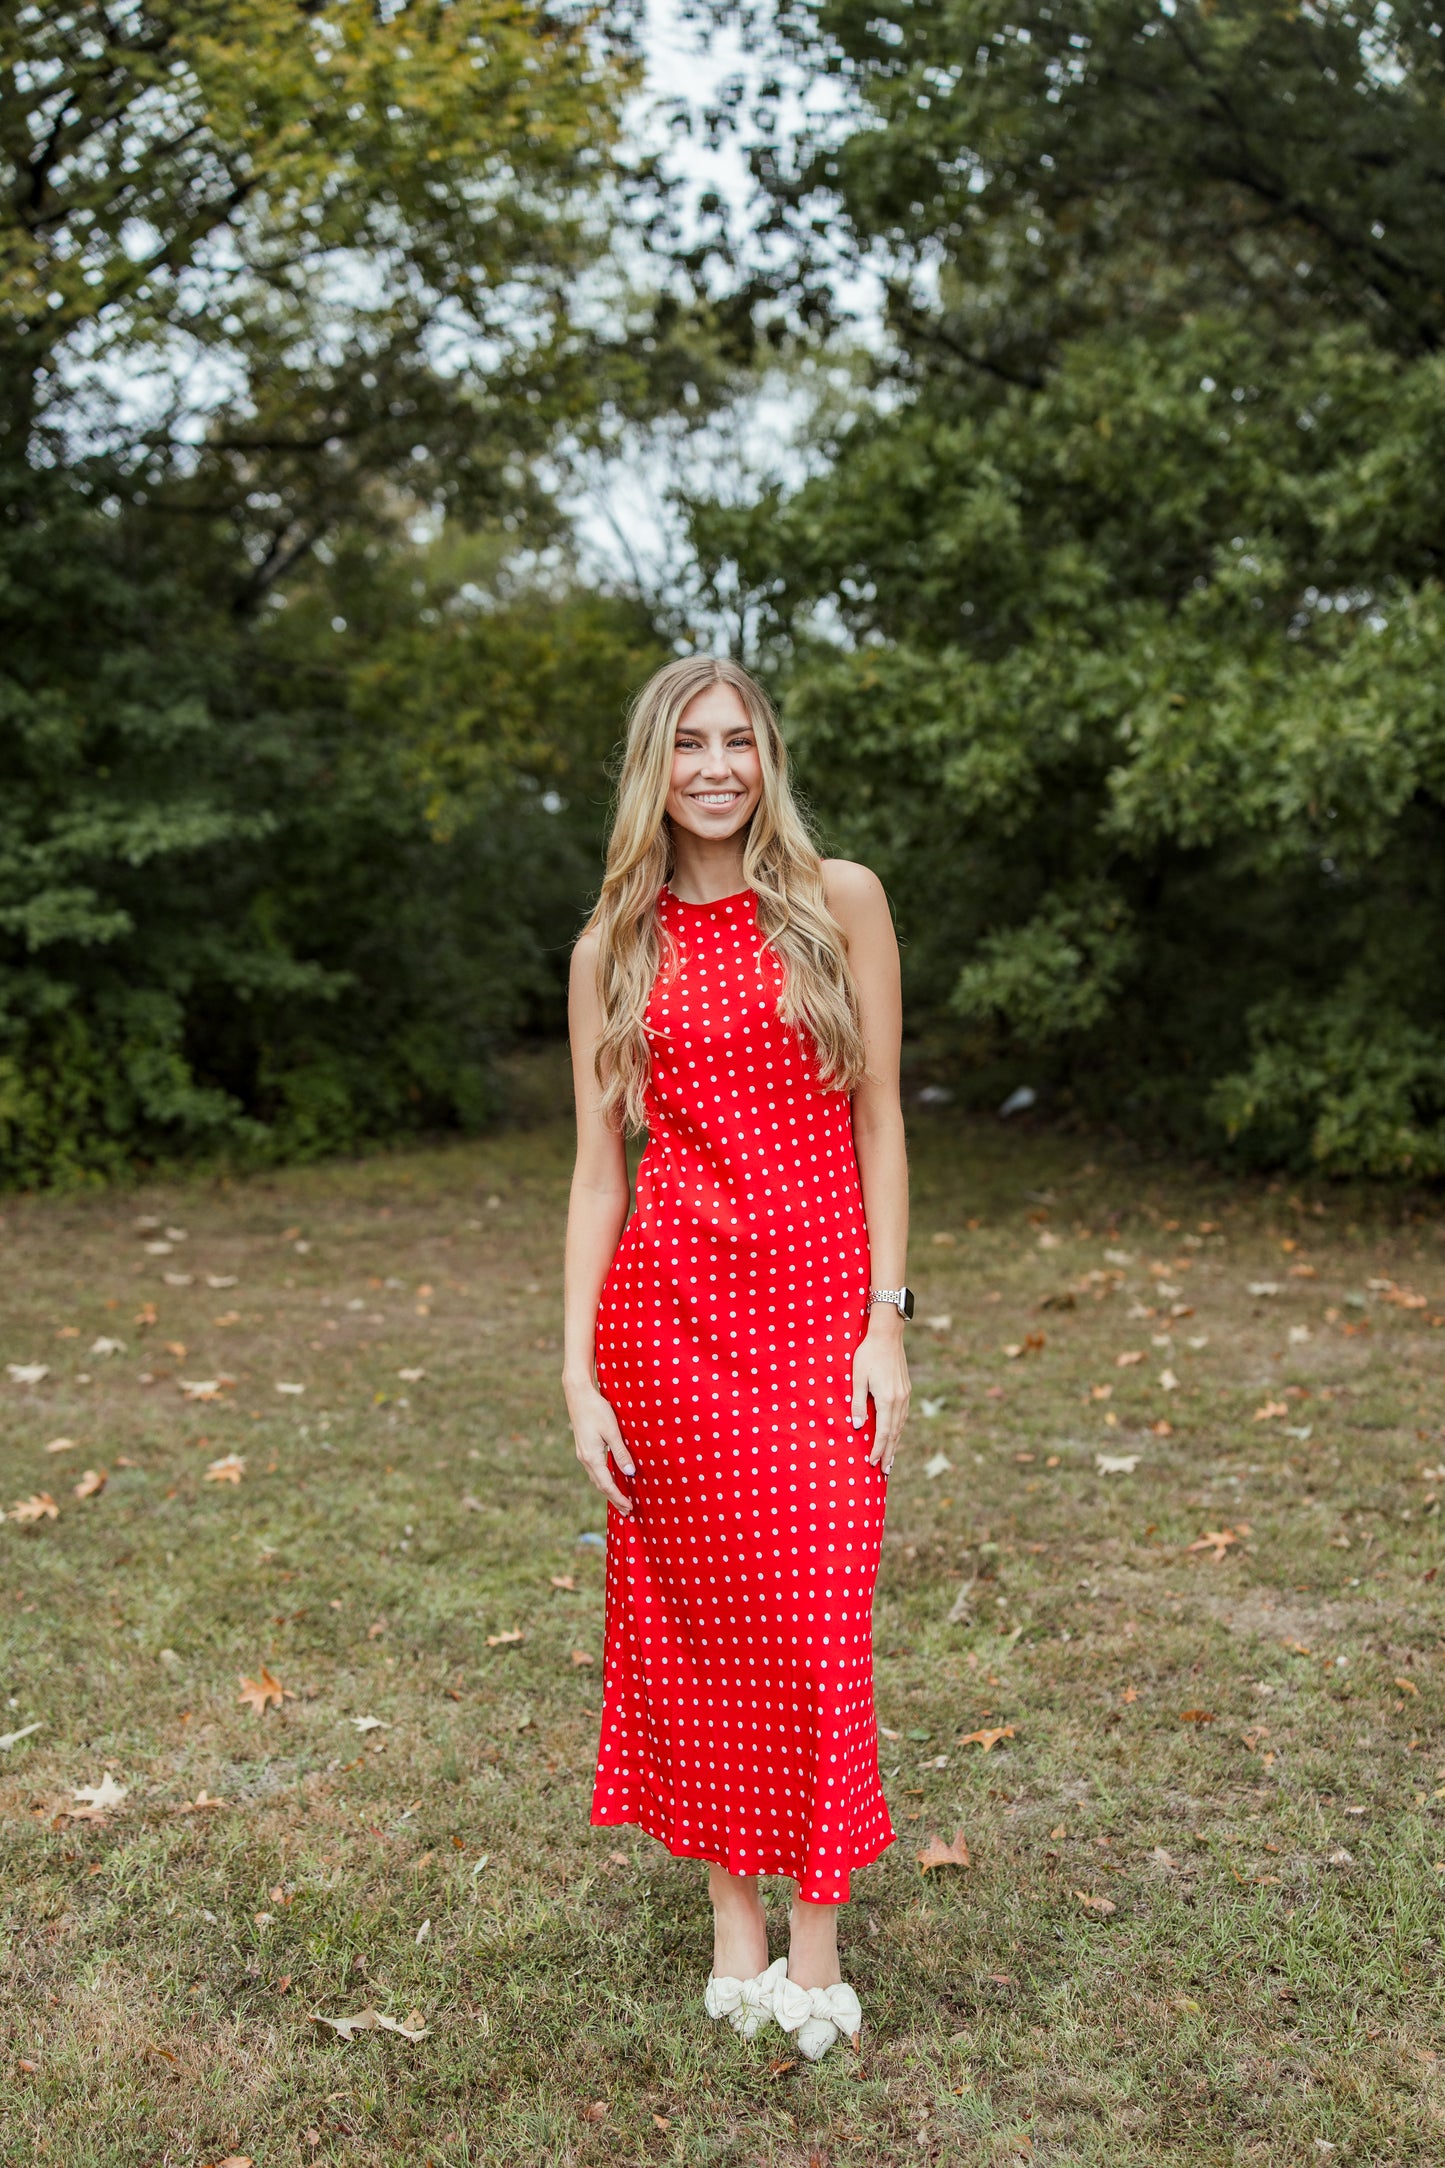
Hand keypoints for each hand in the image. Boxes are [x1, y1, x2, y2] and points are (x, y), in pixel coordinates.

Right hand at [564, 1373, 634, 1514]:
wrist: (578, 1394)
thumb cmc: (597, 1410)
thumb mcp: (612, 1431)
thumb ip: (621, 1453)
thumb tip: (630, 1474)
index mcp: (592, 1457)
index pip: (607, 1485)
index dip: (619, 1497)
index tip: (630, 1508)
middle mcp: (585, 1459)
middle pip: (600, 1485)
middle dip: (614, 1498)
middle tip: (627, 1511)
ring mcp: (583, 1454)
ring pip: (597, 1478)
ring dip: (608, 1490)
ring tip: (620, 1499)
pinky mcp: (584, 1447)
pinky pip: (594, 1469)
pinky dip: (604, 1479)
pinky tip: (611, 1478)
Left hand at [852, 1316, 909, 1472]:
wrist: (887, 1335)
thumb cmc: (868, 1355)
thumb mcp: (858, 1378)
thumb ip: (858, 1403)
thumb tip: (859, 1427)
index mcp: (887, 1398)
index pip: (883, 1431)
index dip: (878, 1448)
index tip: (872, 1462)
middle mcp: (899, 1400)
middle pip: (895, 1433)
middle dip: (888, 1453)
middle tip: (884, 1471)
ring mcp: (905, 1395)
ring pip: (901, 1426)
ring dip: (895, 1444)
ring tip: (890, 1459)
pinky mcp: (906, 1390)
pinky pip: (903, 1416)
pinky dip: (899, 1430)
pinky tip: (895, 1435)